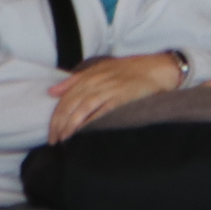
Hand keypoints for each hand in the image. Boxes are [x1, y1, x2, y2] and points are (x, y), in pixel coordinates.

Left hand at [48, 49, 186, 140]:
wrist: (158, 68)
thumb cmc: (130, 70)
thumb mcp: (100, 69)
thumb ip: (75, 80)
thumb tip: (52, 92)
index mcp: (89, 75)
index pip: (65, 98)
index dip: (56, 116)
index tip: (52, 132)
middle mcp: (97, 81)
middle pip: (70, 105)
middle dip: (59, 124)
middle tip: (55, 141)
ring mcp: (109, 89)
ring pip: (83, 108)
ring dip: (71, 125)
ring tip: (65, 139)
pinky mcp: (122, 97)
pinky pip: (103, 110)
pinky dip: (92, 121)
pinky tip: (85, 132)